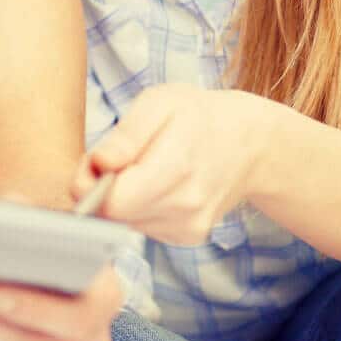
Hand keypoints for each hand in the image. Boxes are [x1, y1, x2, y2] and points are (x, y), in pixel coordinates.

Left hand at [74, 86, 266, 246]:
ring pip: (127, 224)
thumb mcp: (160, 102)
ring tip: (144, 168)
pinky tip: (158, 186)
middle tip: (118, 160)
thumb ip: (126, 135)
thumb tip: (99, 164)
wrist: (249, 143)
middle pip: (114, 216)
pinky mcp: (189, 237)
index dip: (90, 183)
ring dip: (124, 200)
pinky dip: (141, 209)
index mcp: (177, 167)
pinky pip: (145, 228)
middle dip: (104, 190)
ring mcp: (190, 226)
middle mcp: (186, 206)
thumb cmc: (198, 116)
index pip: (112, 203)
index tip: (97, 161)